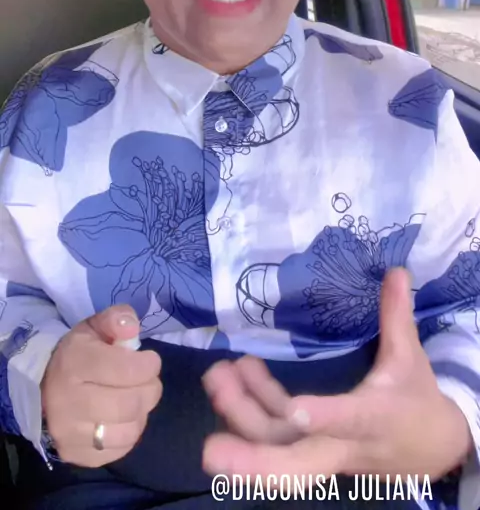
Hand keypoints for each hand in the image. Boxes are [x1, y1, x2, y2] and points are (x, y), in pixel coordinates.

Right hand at [41, 305, 161, 466]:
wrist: (44, 384)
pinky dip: (128, 435)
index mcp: (74, 363)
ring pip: (128, 431)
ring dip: (141, 414)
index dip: (149, 365)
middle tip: (148, 381)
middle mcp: (67, 401)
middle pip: (130, 404)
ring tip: (135, 399)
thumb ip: (117, 320)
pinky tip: (122, 419)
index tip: (150, 360)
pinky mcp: (74, 454)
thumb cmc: (79, 353)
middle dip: (150, 390)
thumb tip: (131, 328)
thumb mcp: (96, 327)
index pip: (126, 370)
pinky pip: (119, 451)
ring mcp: (68, 433)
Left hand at [202, 268, 472, 481]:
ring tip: (216, 375)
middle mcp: (343, 443)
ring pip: (276, 447)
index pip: (351, 420)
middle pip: (297, 465)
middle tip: (211, 450)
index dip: (325, 417)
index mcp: (375, 418)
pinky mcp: (308, 445)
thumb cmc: (416, 400)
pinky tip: (234, 376)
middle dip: (253, 463)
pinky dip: (250, 406)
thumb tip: (396, 270)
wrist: (432, 450)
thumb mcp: (411, 358)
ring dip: (240, 413)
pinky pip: (273, 433)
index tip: (297, 409)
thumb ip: (397, 315)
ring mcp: (321, 448)